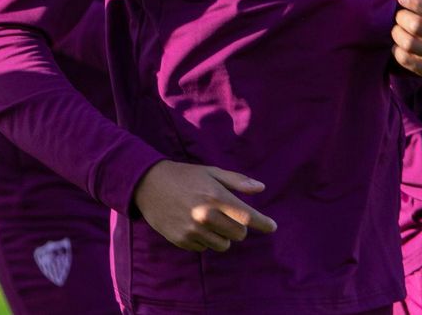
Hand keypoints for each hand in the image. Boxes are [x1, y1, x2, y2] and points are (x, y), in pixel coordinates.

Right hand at [132, 160, 276, 252]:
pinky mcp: (181, 240)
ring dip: (223, 235)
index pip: (248, 217)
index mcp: (216, 197)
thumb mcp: (211, 172)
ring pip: (224, 245)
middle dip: (239, 226)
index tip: (272, 227)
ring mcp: (193, 230)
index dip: (264, 223)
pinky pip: (204, 248)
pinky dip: (205, 240)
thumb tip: (261, 188)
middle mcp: (206, 216)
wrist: (148, 185)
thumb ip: (237, 181)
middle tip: (229, 216)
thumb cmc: (185, 176)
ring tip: (211, 220)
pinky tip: (195, 225)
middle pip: (239, 234)